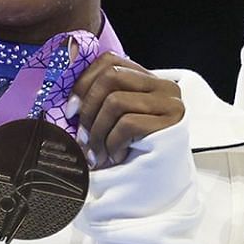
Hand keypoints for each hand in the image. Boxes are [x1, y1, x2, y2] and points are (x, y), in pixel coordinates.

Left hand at [71, 53, 183, 167]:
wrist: (164, 182)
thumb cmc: (135, 151)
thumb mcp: (117, 120)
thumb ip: (103, 101)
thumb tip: (71, 92)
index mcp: (147, 80)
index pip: (110, 61)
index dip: (84, 82)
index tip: (71, 110)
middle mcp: (163, 86)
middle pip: (111, 77)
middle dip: (88, 109)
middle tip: (82, 138)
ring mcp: (170, 104)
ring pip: (115, 102)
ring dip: (98, 133)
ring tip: (98, 155)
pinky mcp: (171, 124)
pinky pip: (128, 124)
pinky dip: (113, 143)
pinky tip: (116, 156)